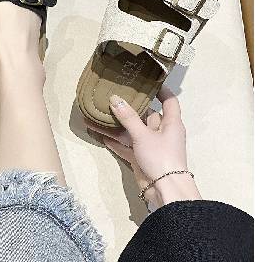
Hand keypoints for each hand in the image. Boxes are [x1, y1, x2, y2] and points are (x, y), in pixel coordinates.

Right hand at [87, 87, 200, 207]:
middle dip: (131, 107)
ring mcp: (150, 146)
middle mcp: (161, 132)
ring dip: (118, 125)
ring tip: (100, 114)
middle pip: (147, 114)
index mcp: (171, 123)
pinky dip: (115, 141)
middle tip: (114, 94)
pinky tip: (100, 134)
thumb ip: (128, 117)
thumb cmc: (161, 157)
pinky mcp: (140, 158)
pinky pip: (126, 145)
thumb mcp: (143, 134)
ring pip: (132, 131)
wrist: (165, 191)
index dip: (160, 90)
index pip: (169, 101)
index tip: (147, 81)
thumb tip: (115, 98)